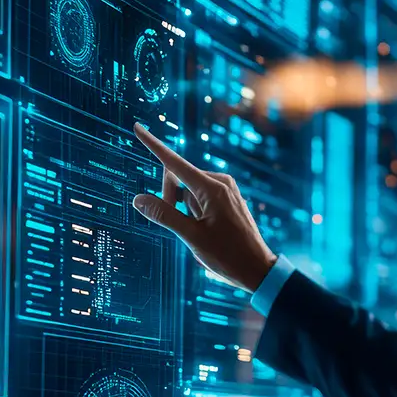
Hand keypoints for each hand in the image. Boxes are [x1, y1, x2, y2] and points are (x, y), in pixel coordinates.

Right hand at [131, 123, 276, 292]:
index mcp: (211, 188)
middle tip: (182, 226)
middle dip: (171, 198)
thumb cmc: (227, 256)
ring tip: (202, 231)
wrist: (257, 269)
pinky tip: (208, 229)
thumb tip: (138, 199)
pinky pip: (200, 196)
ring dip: (185, 209)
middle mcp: (220, 182)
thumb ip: (164, 216)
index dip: (154, 146)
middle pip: (178, 178)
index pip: (174, 163)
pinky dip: (194, 210)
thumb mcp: (191, 237)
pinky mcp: (227, 197)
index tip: (138, 128)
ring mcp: (225, 188)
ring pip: (188, 191)